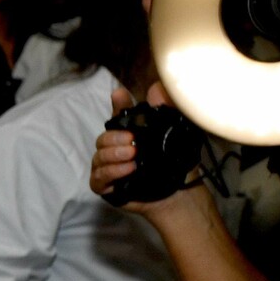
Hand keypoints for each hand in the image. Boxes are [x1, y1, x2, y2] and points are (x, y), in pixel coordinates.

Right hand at [93, 84, 199, 217]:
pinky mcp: (106, 187)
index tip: (120, 95)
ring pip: (98, 157)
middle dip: (115, 138)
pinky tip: (127, 170)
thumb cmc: (178, 164)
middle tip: (132, 141)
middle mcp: (115, 149)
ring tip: (132, 157)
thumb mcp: (178, 134)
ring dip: (113, 155)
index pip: (119, 116)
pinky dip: (110, 172)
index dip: (118, 104)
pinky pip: (98, 178)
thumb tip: (157, 87)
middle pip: (103, 138)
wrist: (181, 193)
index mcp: (129, 134)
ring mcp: (109, 168)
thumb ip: (167, 110)